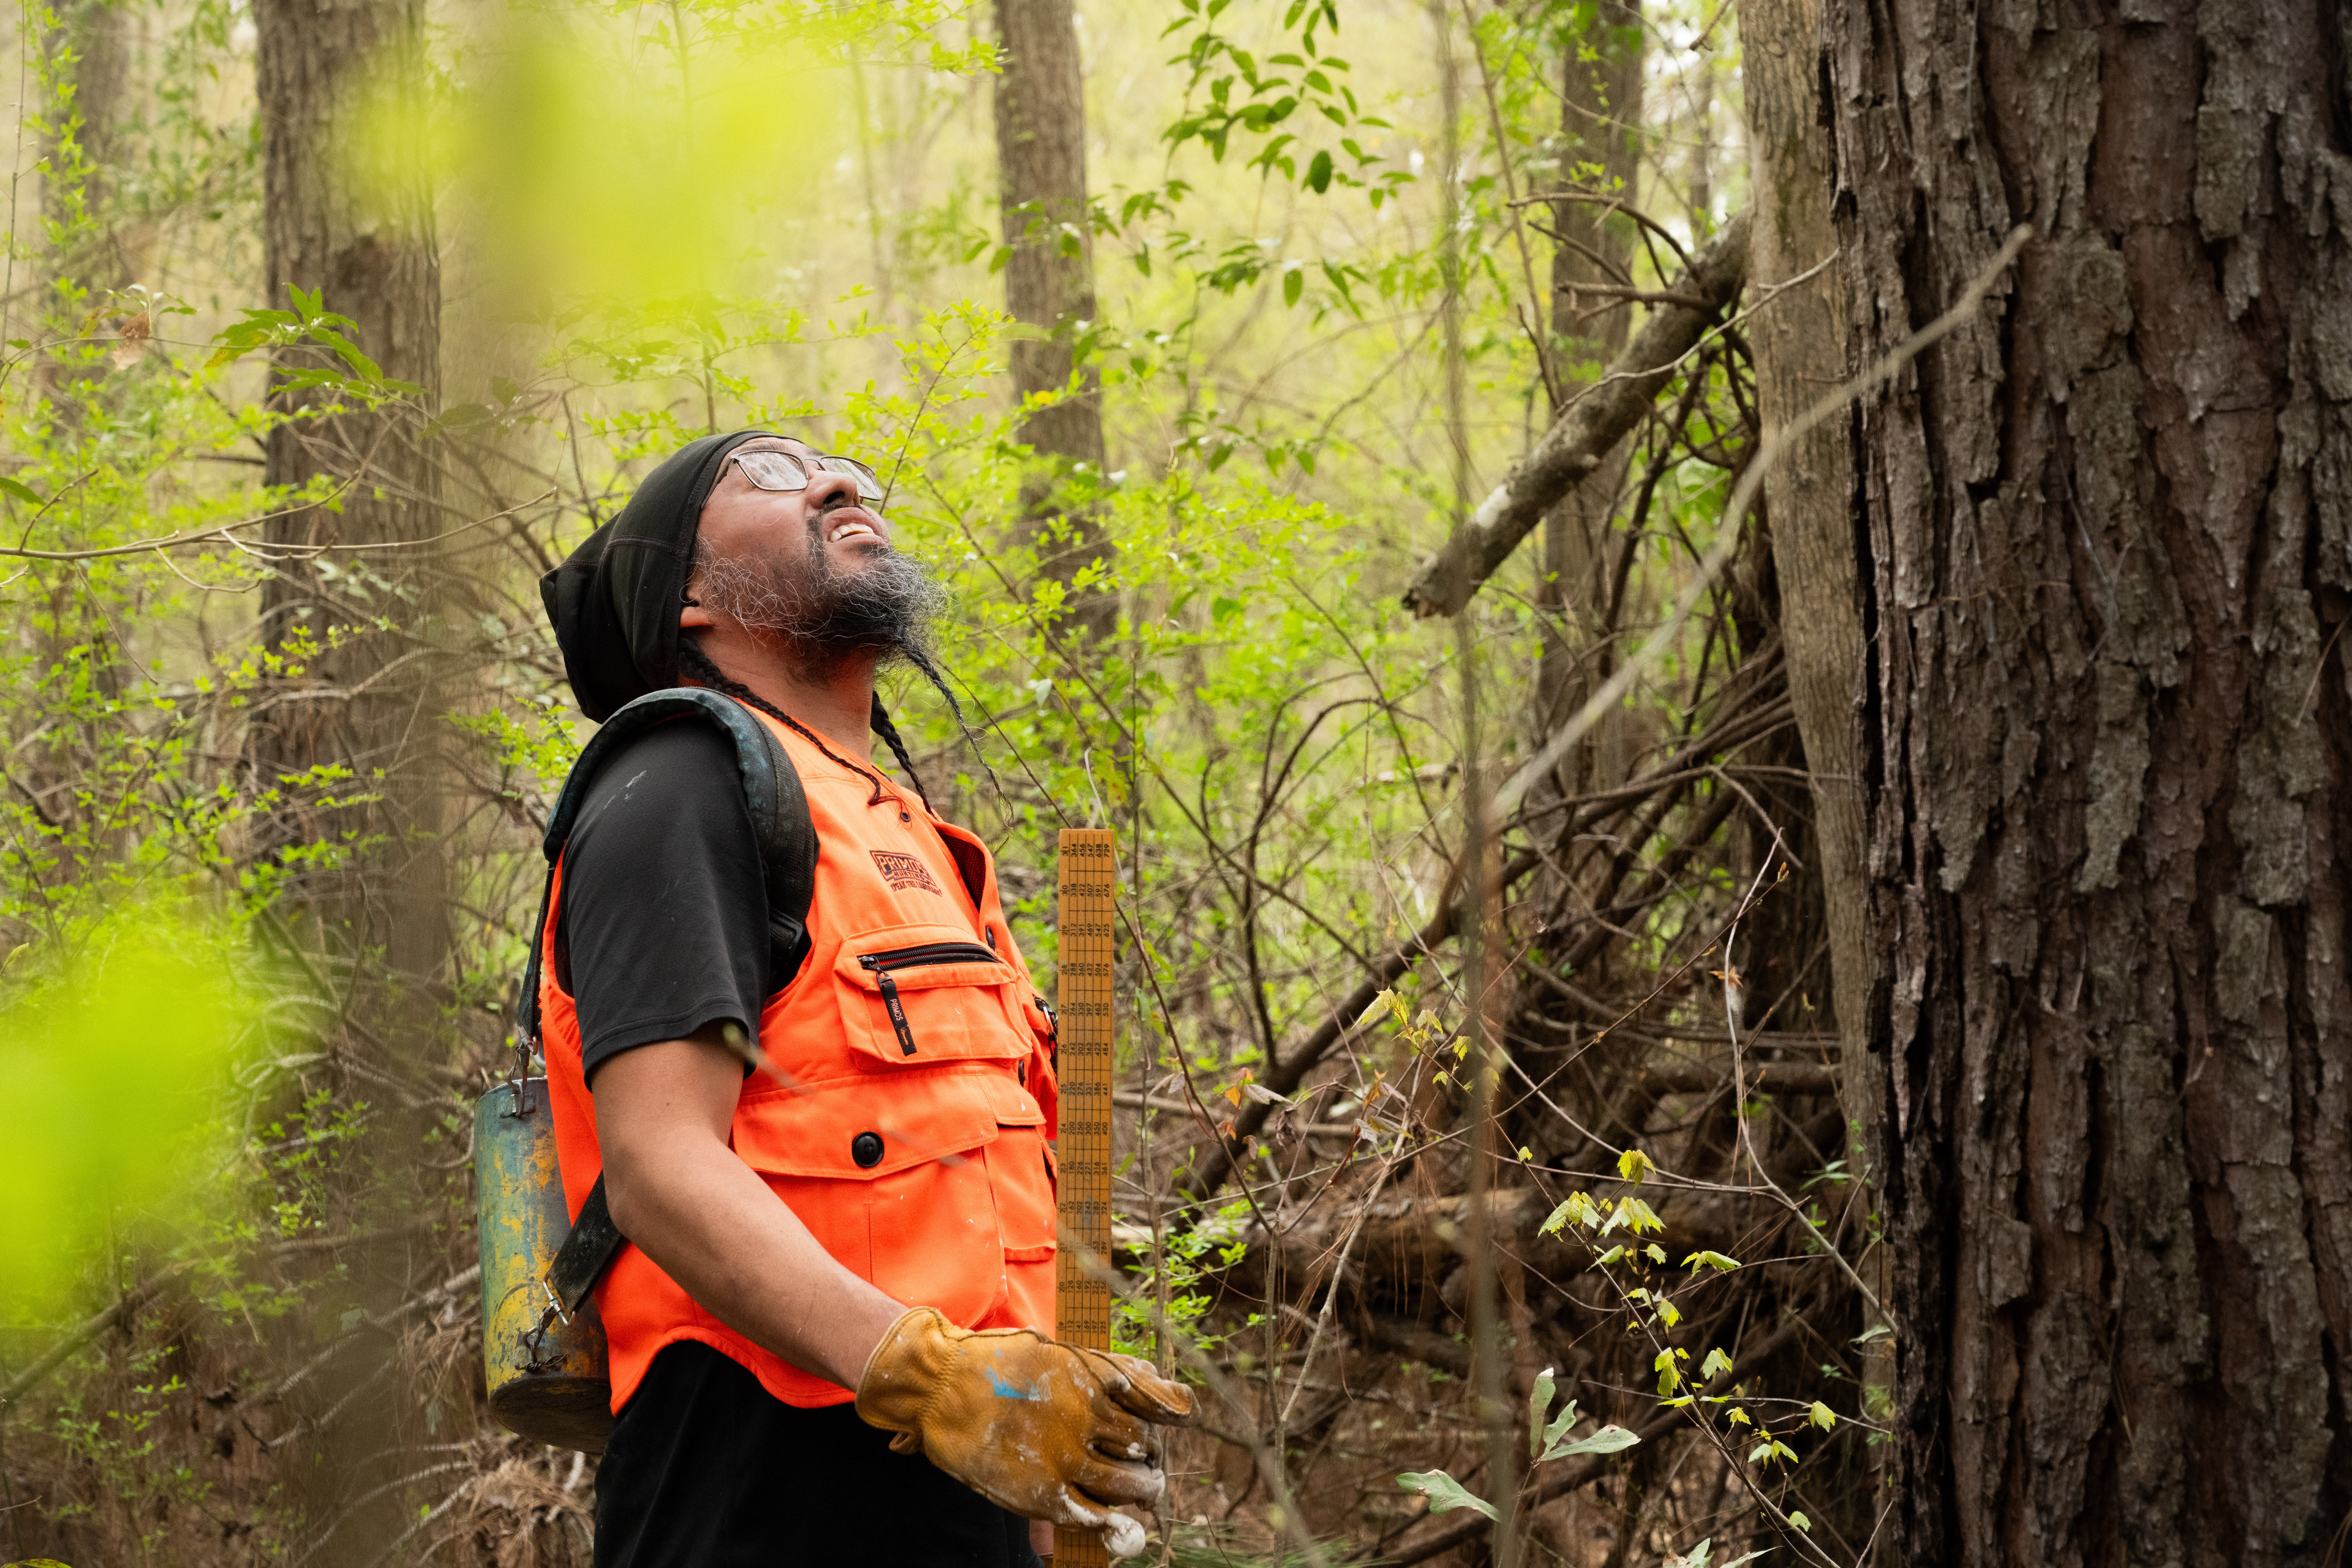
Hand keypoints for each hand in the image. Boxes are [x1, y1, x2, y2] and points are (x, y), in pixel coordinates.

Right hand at [855, 1307, 1193, 1558]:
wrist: (942, 1386)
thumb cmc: (1000, 1364)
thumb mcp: (1059, 1352)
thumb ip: (1110, 1368)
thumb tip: (1161, 1385)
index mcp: (1091, 1376)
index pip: (1154, 1400)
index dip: (1169, 1414)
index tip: (1171, 1420)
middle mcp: (1085, 1416)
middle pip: (1144, 1445)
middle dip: (1152, 1456)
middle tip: (1150, 1462)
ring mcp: (1064, 1457)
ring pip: (1127, 1484)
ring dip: (1143, 1490)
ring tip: (1144, 1491)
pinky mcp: (1043, 1492)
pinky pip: (1093, 1516)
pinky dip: (1113, 1524)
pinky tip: (1121, 1524)